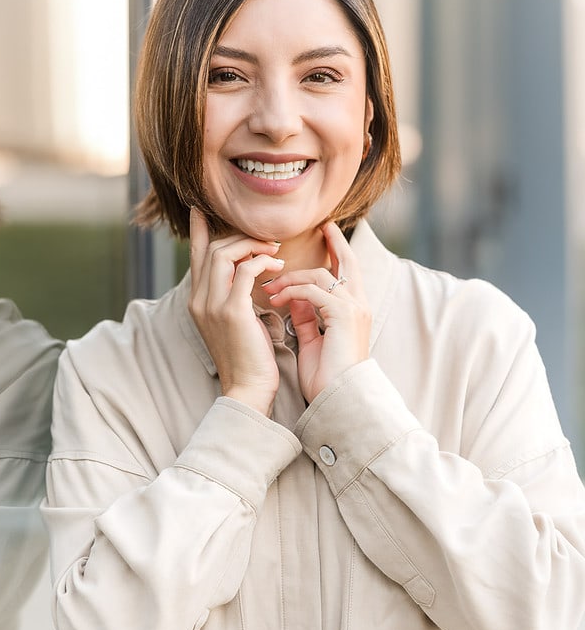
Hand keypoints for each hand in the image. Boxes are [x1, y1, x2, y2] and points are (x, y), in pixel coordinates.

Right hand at [188, 208, 284, 415]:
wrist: (248, 389)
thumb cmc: (249, 356)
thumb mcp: (235, 320)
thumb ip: (233, 295)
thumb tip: (246, 271)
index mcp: (198, 301)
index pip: (195, 256)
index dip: (197, 231)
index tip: (199, 210)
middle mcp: (199, 299)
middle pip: (211, 249)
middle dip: (239, 238)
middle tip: (266, 240)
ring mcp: (212, 305)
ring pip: (224, 254)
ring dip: (252, 246)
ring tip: (274, 251)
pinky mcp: (231, 311)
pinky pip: (245, 270)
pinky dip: (262, 261)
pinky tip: (277, 266)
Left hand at [262, 222, 370, 402]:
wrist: (339, 402)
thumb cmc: (326, 378)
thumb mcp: (313, 340)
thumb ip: (308, 316)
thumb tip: (295, 297)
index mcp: (354, 311)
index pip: (347, 273)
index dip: (338, 252)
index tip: (326, 235)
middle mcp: (359, 305)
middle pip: (349, 262)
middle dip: (336, 242)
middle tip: (323, 226)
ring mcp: (354, 309)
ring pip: (321, 275)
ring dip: (291, 277)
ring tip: (269, 288)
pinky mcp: (344, 316)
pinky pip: (313, 291)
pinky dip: (292, 291)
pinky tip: (275, 299)